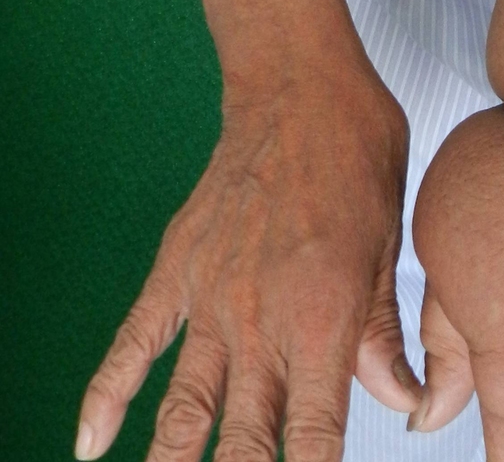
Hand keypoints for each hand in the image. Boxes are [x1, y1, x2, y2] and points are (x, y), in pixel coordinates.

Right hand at [76, 76, 421, 460]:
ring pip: (182, 406)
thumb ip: (383, 335)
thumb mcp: (391, 248)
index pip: (314, 434)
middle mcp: (262, 317)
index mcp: (326, 317)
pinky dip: (107, 395)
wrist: (300, 90)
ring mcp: (211, 296)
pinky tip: (90, 443)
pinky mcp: (176, 268)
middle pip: (243, 434)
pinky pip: (132, 342)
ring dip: (172, 461)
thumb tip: (402, 401)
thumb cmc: (357, 158)